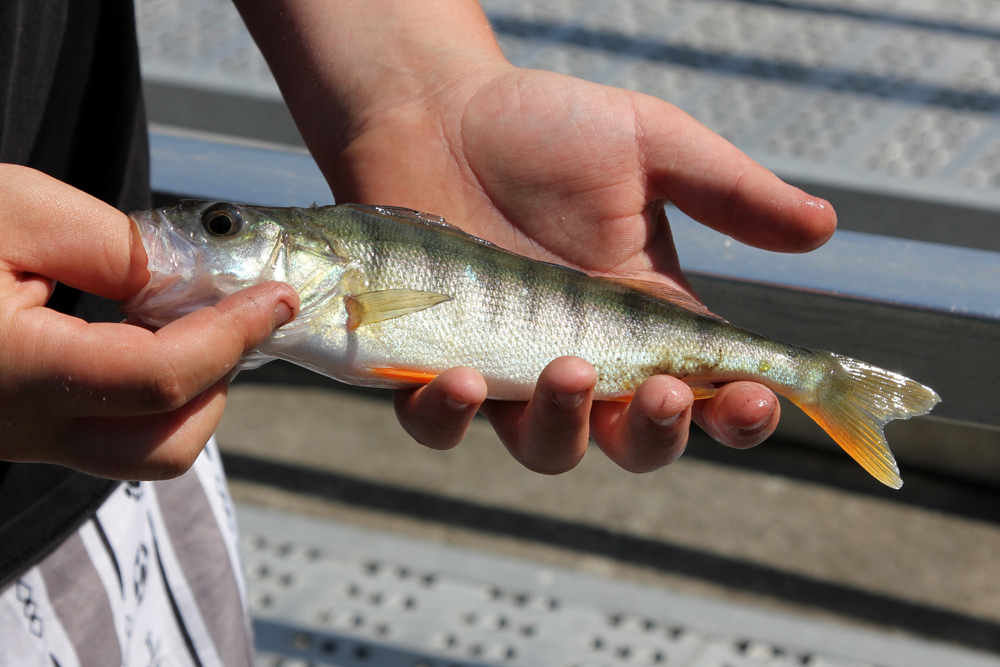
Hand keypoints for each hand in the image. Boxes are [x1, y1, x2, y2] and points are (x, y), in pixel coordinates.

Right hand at [0, 165, 298, 478]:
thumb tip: (182, 287)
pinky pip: (112, 431)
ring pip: (142, 450)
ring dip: (190, 391)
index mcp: (17, 373)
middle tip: (228, 315)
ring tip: (182, 316)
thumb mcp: (13, 210)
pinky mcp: (25, 431)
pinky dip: (153, 392)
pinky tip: (142, 330)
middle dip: (218, 382)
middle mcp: (22, 428)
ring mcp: (23, 438)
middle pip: (166, 447)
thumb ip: (111, 246)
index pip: (164, 379)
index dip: (235, 335)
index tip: (277, 298)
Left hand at [238, 1, 834, 472]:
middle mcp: (585, 359)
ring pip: (547, 448)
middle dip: (658, 431)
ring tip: (567, 370)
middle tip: (661, 391)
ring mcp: (508, 370)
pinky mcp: (432, 367)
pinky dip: (452, 418)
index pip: (711, 391)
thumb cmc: (545, 129)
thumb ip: (729, 191)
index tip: (753, 396)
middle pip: (636, 441)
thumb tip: (825, 227)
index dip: (740, 412)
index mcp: (646, 320)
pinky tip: (463, 380)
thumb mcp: (650, 147)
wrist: (439, 110)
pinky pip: (440, 425)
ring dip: (565, 427)